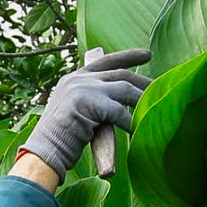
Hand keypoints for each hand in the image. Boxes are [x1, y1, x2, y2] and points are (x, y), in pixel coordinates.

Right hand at [21, 48, 152, 175]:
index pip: (104, 60)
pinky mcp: (87, 103)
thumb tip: (118, 104)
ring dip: (143, 99)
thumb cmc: (60, 140)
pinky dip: (132, 122)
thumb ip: (93, 102)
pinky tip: (141, 130)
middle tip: (163, 85)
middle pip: (119, 73)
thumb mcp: (77, 112)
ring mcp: (82, 88)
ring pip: (123, 89)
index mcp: (73, 78)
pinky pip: (119, 112)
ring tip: (159, 106)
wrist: (44, 152)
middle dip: (143, 79)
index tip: (148, 54)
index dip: (128, 56)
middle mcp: (78, 79)